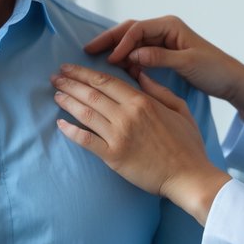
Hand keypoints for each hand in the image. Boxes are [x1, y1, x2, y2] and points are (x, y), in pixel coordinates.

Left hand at [52, 63, 230, 224]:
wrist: (189, 176)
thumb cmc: (187, 144)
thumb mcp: (179, 108)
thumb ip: (158, 90)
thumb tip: (140, 74)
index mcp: (142, 101)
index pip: (106, 81)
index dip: (84, 72)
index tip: (69, 67)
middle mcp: (127, 115)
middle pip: (91, 93)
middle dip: (70, 83)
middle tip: (55, 76)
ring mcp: (119, 136)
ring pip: (86, 113)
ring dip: (68, 102)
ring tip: (56, 94)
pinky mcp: (113, 156)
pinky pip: (86, 141)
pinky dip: (71, 131)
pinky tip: (60, 124)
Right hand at [85, 16, 243, 116]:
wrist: (231, 80)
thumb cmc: (214, 69)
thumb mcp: (188, 63)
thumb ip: (160, 57)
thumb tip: (133, 56)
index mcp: (170, 26)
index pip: (137, 29)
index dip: (121, 43)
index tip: (111, 60)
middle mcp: (163, 29)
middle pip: (129, 31)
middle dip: (109, 40)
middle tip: (88, 51)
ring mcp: (161, 41)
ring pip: (131, 43)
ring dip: (116, 51)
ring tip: (98, 63)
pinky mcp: (162, 54)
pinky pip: (138, 54)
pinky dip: (126, 61)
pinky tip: (117, 70)